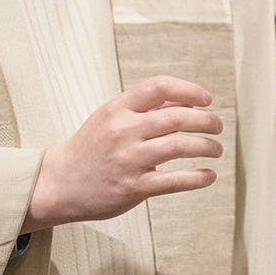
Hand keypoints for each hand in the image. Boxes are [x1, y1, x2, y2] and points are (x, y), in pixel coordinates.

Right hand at [23, 76, 223, 231]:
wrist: (57, 184)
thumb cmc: (90, 149)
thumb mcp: (111, 118)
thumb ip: (147, 109)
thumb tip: (188, 100)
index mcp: (117, 109)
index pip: (159, 86)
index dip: (189, 89)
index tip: (206, 99)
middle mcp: (123, 131)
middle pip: (177, 117)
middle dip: (206, 120)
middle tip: (217, 126)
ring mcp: (128, 160)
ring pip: (180, 146)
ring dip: (207, 146)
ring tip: (216, 149)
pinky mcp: (133, 188)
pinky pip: (174, 181)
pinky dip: (198, 178)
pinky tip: (208, 175)